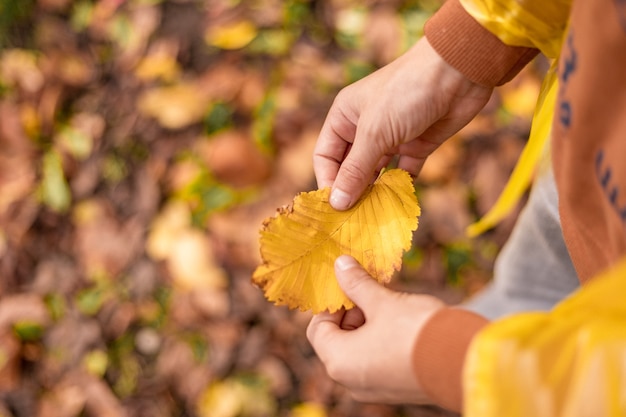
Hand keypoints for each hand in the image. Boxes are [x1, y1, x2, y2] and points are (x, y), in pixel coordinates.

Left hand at [306, 255, 444, 403]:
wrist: (463, 363)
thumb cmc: (416, 331)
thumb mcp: (382, 301)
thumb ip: (357, 284)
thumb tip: (340, 265)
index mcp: (338, 362)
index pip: (317, 329)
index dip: (332, 304)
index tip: (351, 288)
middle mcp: (351, 381)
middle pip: (338, 340)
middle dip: (353, 313)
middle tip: (374, 294)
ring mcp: (374, 389)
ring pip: (359, 351)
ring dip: (370, 325)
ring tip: (392, 307)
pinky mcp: (396, 389)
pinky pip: (378, 362)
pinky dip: (384, 342)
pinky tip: (404, 325)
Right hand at [314, 37, 492, 209]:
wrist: (458, 71)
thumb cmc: (406, 92)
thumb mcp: (374, 133)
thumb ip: (356, 170)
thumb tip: (336, 204)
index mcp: (345, 117)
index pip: (326, 156)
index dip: (328, 181)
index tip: (335, 207)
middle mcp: (364, 128)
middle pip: (350, 167)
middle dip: (351, 191)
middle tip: (353, 219)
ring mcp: (391, 137)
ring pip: (376, 173)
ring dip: (374, 193)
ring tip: (373, 217)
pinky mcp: (417, 145)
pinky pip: (404, 172)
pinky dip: (400, 187)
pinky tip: (398, 203)